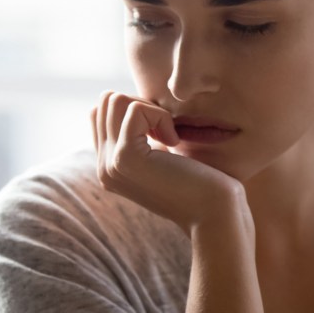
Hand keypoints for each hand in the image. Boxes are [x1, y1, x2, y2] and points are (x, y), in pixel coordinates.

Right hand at [91, 91, 248, 235]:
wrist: (213, 213)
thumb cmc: (200, 182)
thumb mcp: (163, 157)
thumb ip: (142, 137)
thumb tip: (131, 102)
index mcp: (109, 166)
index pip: (100, 113)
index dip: (135, 109)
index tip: (161, 131)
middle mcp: (103, 167)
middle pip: (105, 101)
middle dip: (142, 104)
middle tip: (167, 131)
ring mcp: (110, 163)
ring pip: (114, 100)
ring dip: (150, 109)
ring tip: (169, 137)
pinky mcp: (126, 157)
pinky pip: (134, 109)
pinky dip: (160, 116)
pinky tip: (174, 141)